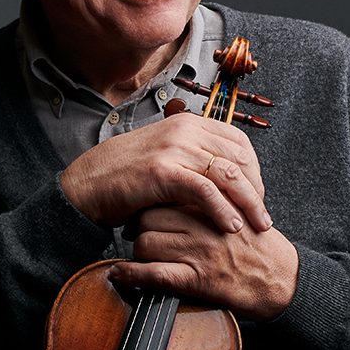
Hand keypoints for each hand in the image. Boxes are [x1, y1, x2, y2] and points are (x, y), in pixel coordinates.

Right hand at [60, 112, 270, 234]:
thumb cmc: (125, 176)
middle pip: (240, 157)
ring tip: (256, 226)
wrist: (87, 184)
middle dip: (256, 190)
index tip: (257, 195)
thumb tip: (225, 177)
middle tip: (262, 216)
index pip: (239, 141)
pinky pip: (205, 190)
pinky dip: (223, 210)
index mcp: (188, 123)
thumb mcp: (165, 158)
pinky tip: (231, 227)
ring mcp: (174, 148)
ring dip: (248, 203)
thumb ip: (193, 159)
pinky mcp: (163, 171)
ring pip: (228, 173)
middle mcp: (184, 130)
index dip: (255, 170)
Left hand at [110, 205, 299, 320]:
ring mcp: (201, 253)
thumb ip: (213, 198)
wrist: (283, 281)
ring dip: (135, 250)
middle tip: (134, 229)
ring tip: (136, 252)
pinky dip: (131, 275)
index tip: (145, 205)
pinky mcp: (198, 280)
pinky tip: (120, 274)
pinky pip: (154, 275)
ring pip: (148, 243)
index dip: (151, 200)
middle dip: (137, 224)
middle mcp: (206, 226)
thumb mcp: (240, 212)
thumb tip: (183, 188)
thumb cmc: (260, 247)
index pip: (169, 193)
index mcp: (216, 205)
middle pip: (151, 216)